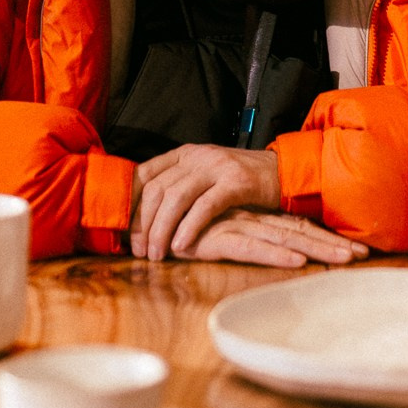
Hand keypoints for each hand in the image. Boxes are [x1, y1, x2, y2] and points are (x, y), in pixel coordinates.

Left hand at [132, 144, 280, 260]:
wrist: (283, 172)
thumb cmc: (240, 182)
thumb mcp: (204, 177)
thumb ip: (179, 187)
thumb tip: (145, 215)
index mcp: (184, 154)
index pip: (144, 175)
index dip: (130, 204)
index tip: (124, 231)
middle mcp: (196, 156)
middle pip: (156, 189)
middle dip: (143, 223)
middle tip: (140, 250)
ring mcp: (216, 166)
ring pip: (176, 198)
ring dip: (162, 229)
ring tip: (157, 254)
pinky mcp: (236, 182)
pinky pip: (205, 206)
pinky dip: (189, 227)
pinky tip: (181, 246)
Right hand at [173, 208, 368, 269]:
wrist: (139, 215)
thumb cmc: (176, 228)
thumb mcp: (215, 235)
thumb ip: (239, 239)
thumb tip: (269, 251)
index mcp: (252, 217)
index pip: (296, 226)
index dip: (325, 236)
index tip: (355, 249)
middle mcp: (248, 218)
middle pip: (298, 230)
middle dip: (331, 243)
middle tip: (363, 254)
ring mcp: (233, 225)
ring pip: (283, 237)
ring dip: (315, 248)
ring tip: (343, 258)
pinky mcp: (214, 236)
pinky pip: (249, 246)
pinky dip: (274, 253)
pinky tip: (296, 260)